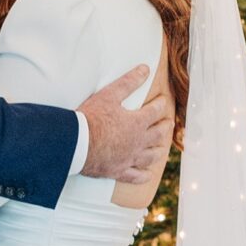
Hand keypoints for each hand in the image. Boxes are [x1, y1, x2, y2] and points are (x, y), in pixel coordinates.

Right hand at [79, 65, 173, 186]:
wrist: (77, 144)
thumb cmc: (92, 118)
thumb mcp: (110, 95)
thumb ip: (129, 82)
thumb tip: (145, 69)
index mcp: (137, 122)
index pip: (155, 111)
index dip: (160, 104)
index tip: (163, 100)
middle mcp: (138, 142)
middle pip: (157, 134)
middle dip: (164, 127)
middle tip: (168, 123)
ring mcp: (130, 158)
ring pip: (150, 156)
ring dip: (158, 151)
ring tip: (161, 149)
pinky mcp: (119, 171)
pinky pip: (135, 176)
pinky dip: (143, 175)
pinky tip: (148, 175)